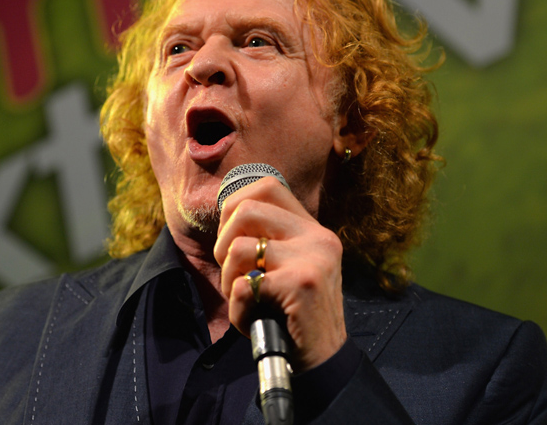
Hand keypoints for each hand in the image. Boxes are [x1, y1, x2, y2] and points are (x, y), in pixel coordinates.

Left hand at [214, 176, 346, 371]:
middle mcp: (318, 238)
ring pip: (239, 247)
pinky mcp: (301, 284)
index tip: (230, 234)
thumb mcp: (286, 267)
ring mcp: (312, 258)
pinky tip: (252, 319)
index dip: (235, 203)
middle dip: (223, 242)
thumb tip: (227, 210)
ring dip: (227, 278)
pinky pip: (242, 285)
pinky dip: (236, 308)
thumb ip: (267, 239)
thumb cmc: (292, 314)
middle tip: (231, 271)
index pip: (268, 186)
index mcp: (313, 229)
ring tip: (243, 298)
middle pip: (247, 209)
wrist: (323, 360)